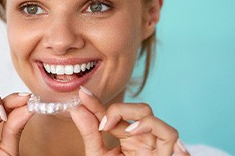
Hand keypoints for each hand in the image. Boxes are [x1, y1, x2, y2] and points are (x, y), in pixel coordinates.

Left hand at [70, 87, 189, 155]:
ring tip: (117, 128)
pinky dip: (153, 127)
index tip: (83, 94)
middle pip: (134, 107)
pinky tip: (134, 132)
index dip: (97, 103)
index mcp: (126, 135)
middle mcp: (140, 136)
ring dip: (133, 114)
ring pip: (149, 114)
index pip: (113, 113)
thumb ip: (89, 132)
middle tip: (103, 124)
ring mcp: (152, 143)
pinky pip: (169, 134)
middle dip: (118, 109)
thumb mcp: (97, 154)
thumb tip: (76, 108)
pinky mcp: (163, 153)